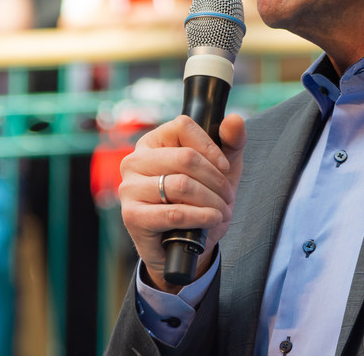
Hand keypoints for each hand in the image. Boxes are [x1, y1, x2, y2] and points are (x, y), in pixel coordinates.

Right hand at [119, 114, 245, 291]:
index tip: (225, 167)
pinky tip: (212, 220)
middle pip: (186, 157)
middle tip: (228, 196)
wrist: (186, 243)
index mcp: (153, 142)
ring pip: (181, 185)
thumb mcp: (223, 168)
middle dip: (216, 180)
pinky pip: (174, 213)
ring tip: (223, 211)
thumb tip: (234, 120)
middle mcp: (135, 160)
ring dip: (212, 201)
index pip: (183, 126)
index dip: (211, 147)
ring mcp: (130, 188)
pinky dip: (201, 217)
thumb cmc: (202, 199)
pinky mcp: (132, 216)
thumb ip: (232, 142)